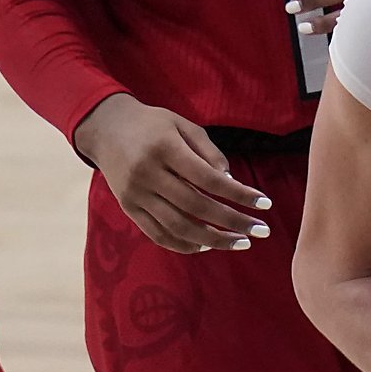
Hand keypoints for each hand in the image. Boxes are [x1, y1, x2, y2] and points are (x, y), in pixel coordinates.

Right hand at [74, 93, 270, 254]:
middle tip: (260, 231)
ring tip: (240, 243)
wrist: (106, 129)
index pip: (209, 179)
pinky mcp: (129, 209)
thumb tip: (231, 183)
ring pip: (178, 226)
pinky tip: (207, 246)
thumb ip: (209, 152)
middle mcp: (148, 174)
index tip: (264, 204)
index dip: (239, 194)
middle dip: (233, 222)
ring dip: (213, 239)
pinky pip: (158, 235)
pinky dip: (184, 245)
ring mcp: (136, 195)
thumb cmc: (154, 125)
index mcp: (165, 149)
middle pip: (196, 207)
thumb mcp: (184, 126)